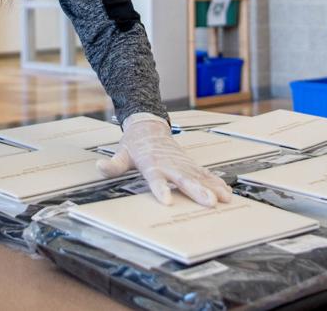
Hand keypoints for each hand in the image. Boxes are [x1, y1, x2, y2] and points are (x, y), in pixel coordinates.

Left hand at [97, 113, 233, 206]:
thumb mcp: (121, 152)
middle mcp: (169, 163)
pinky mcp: (188, 163)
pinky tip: (226, 192)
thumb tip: (99, 167)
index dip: (160, 189)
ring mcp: (181, 162)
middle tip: (210, 201)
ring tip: (224, 199)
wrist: (148, 124)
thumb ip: (113, 164)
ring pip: (198, 175)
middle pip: (183, 178)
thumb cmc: (134, 142)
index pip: (155, 177)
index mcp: (151, 162)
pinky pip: (204, 173)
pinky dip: (216, 182)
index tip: (167, 201)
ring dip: (212, 187)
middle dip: (197, 190)